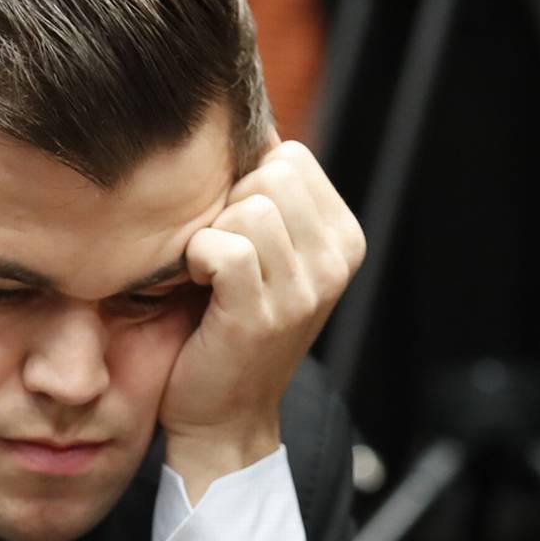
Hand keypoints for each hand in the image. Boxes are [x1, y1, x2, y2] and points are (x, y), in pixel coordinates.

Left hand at [158, 142, 363, 500]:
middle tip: (217, 253)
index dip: (248, 181)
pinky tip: (196, 284)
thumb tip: (244, 122)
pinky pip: (221, 244)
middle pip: (270, 172)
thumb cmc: (230, 327)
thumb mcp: (270, 257)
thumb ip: (270, 199)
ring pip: (246, 206)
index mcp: (344, 239)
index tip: (235, 228)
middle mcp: (335, 261)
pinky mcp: (262, 312)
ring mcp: (304, 289)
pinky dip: (195, 258)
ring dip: (210, 232)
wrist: (223, 418)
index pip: (292, 156)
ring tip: (207, 272)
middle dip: (230, 202)